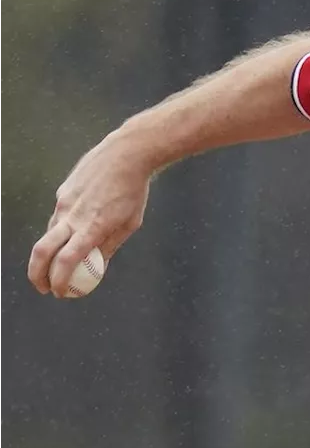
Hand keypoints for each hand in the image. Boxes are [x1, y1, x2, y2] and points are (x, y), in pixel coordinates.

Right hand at [28, 133, 153, 296]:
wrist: (126, 154)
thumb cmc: (133, 191)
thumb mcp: (129, 223)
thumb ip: (110, 246)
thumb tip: (97, 268)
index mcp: (92, 227)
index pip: (66, 261)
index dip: (59, 280)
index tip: (60, 292)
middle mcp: (73, 215)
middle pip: (42, 251)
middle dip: (37, 274)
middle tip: (44, 287)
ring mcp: (65, 202)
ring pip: (50, 233)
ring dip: (51, 252)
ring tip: (62, 261)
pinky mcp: (63, 192)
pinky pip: (58, 216)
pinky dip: (62, 229)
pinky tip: (77, 226)